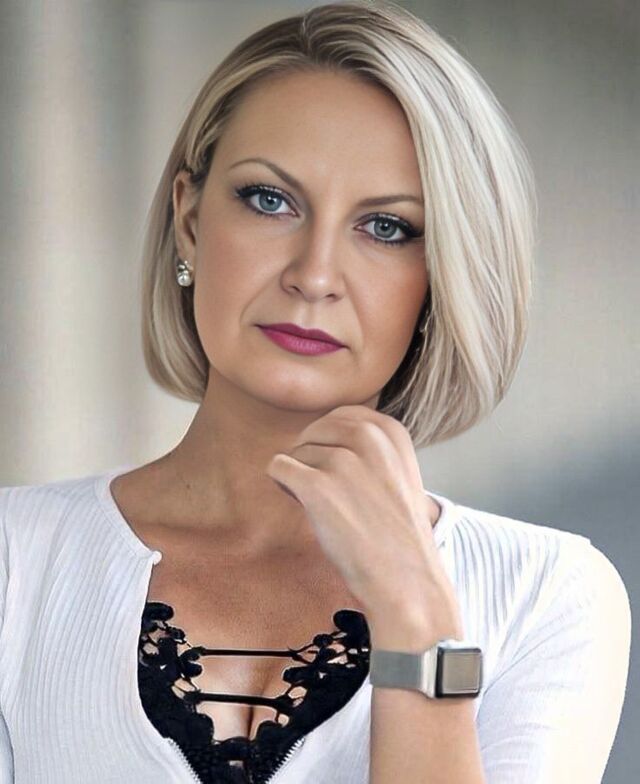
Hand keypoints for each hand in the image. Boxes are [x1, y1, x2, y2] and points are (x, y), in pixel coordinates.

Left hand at [265, 405, 462, 645]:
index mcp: (391, 431)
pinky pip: (278, 467)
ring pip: (296, 452)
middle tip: (329, 492)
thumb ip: (368, 445)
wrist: (406, 579)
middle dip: (312, 457)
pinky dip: (284, 486)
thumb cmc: (396, 533)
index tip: (341, 471)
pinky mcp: (318, 487)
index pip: (341, 416)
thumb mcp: (397, 471)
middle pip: (315, 431)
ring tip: (327, 507)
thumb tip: (317, 433)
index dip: (331, 442)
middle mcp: (369, 438)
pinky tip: (307, 507)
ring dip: (301, 477)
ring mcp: (343, 461)